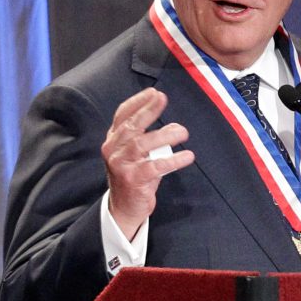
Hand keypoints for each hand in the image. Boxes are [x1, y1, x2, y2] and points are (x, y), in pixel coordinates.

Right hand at [101, 88, 194, 239]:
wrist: (124, 208)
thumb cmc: (135, 177)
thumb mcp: (137, 155)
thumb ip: (150, 139)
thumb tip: (175, 127)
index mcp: (113, 140)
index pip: (122, 115)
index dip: (137, 102)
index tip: (153, 93)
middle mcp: (113, 150)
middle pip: (131, 126)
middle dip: (148, 110)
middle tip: (163, 99)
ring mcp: (121, 165)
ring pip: (142, 144)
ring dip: (165, 136)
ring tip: (183, 133)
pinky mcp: (133, 180)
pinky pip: (155, 167)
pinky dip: (173, 160)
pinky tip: (187, 156)